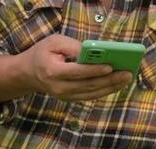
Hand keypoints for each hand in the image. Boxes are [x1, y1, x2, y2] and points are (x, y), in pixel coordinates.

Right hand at [0, 35, 132, 103]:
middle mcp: (58, 87)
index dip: (94, 70)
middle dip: (109, 80)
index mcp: (52, 71)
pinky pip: (90, 96)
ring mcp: (64, 96)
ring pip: (91, 93)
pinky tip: (117, 84)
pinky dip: (105, 91)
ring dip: (111, 87)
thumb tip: (93, 52)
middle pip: (88, 85)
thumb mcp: (54, 42)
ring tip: (126, 79)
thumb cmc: (43, 54)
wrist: (28, 74)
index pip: (77, 72)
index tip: (111, 66)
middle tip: (127, 74)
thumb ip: (73, 46)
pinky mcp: (70, 99)